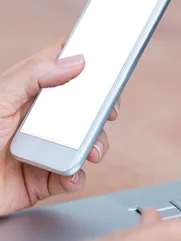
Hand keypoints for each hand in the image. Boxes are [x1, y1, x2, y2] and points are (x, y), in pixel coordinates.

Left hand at [0, 40, 119, 214]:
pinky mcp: (44, 179)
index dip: (85, 66)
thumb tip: (74, 62)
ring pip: (83, 143)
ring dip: (95, 147)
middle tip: (109, 113)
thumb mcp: (1, 97)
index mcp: (26, 94)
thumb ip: (34, 74)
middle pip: (81, 108)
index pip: (60, 70)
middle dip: (100, 112)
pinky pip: (72, 176)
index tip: (106, 68)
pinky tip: (70, 174)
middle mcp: (37, 120)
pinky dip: (76, 177)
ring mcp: (44, 149)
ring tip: (91, 152)